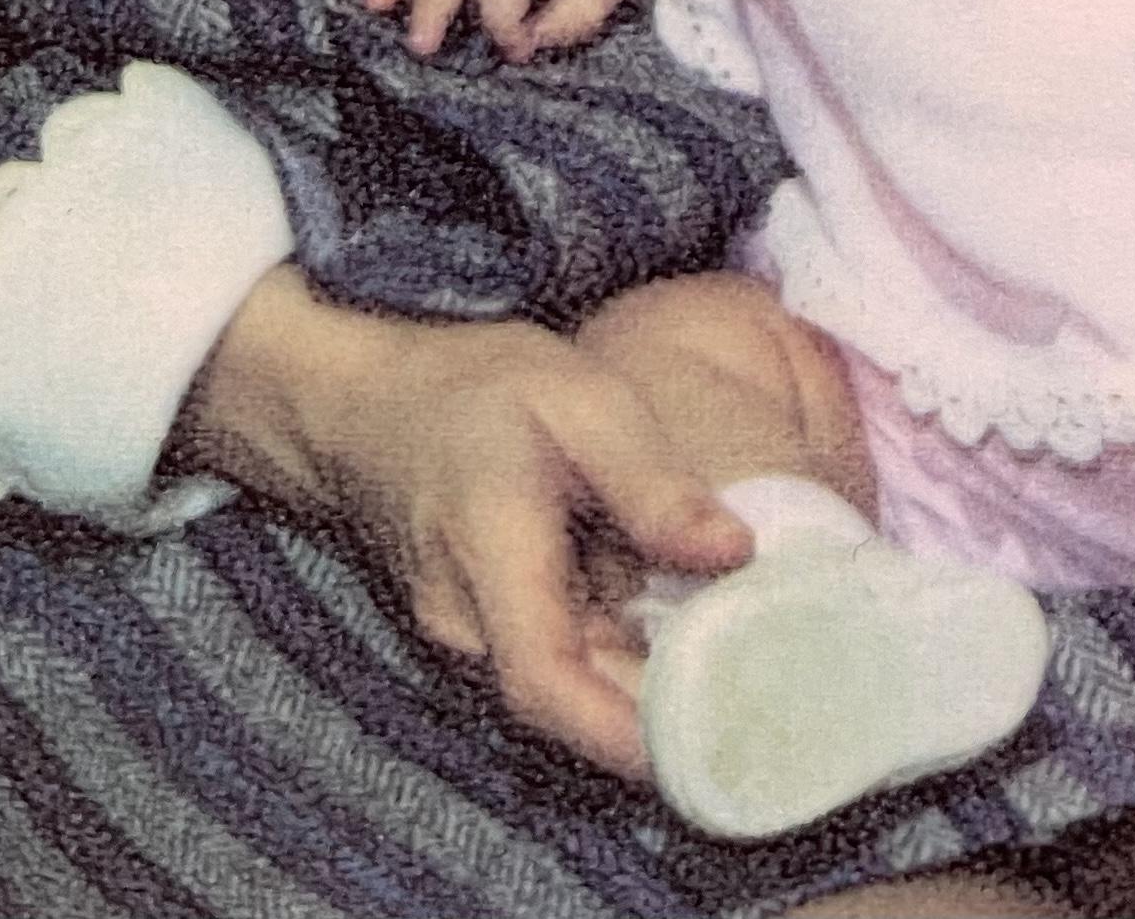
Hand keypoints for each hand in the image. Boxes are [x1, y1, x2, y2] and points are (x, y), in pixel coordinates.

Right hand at [180, 268, 750, 772]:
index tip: (708, 746)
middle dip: (660, 714)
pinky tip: (673, 626)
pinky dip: (614, 655)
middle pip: (568, 702)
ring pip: (565, 687)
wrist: (370, 405)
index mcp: (490, 553)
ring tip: (736, 660)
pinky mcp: (478, 635)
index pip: (546, 680)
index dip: (623, 732)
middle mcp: (465, 622)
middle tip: (764, 702)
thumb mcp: (582, 399)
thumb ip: (653, 481)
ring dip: (641, 683)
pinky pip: (553, 664)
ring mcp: (464, 637)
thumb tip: (737, 554)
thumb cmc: (478, 388)